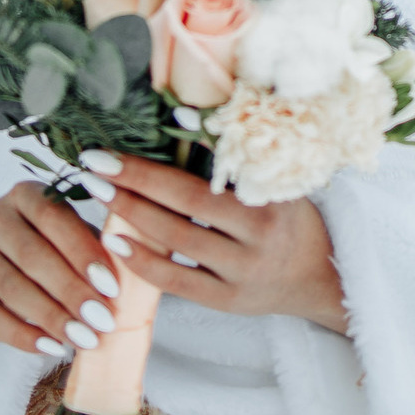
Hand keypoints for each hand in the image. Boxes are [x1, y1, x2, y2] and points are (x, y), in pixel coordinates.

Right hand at [0, 182, 122, 357]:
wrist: (4, 261)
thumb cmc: (57, 245)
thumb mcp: (77, 234)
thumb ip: (99, 245)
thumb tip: (132, 271)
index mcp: (24, 193)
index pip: (53, 218)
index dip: (82, 252)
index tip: (112, 286)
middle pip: (31, 256)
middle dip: (71, 291)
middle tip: (102, 321)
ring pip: (11, 288)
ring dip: (51, 317)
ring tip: (84, 339)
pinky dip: (23, 336)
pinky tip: (52, 347)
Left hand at [85, 152, 349, 334]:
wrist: (319, 277)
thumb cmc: (290, 217)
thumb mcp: (279, 181)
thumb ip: (237, 155)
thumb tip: (180, 113)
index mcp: (272, 197)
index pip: (213, 169)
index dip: (172, 151)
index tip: (126, 139)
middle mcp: (259, 235)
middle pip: (187, 204)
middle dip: (136, 181)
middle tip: (96, 163)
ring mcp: (243, 272)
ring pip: (178, 241)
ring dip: (132, 215)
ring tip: (98, 193)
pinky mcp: (228, 301)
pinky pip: (177, 281)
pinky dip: (143, 262)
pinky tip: (115, 243)